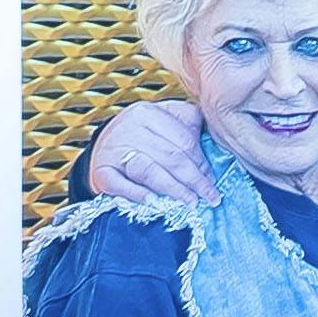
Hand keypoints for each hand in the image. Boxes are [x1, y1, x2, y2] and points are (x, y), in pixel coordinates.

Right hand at [88, 101, 216, 207]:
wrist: (104, 151)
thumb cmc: (142, 140)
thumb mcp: (164, 122)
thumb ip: (187, 123)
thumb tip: (216, 132)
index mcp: (147, 113)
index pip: (183, 141)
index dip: (202, 163)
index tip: (213, 180)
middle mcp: (128, 129)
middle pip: (170, 157)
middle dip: (194, 180)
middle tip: (209, 197)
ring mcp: (112, 150)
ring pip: (149, 171)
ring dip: (174, 189)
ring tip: (191, 203)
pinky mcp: (101, 171)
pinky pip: (121, 184)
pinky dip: (138, 194)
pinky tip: (155, 202)